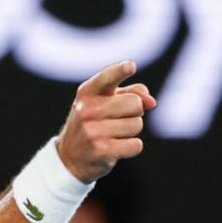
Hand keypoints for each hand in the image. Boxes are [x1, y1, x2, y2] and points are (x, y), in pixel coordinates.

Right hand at [56, 60, 156, 183]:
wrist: (69, 157)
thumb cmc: (93, 123)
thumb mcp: (105, 102)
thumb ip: (131, 93)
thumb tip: (151, 102)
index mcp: (87, 92)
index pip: (107, 77)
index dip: (120, 71)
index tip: (131, 65)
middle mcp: (87, 110)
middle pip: (135, 103)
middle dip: (134, 112)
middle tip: (118, 120)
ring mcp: (92, 131)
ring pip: (137, 125)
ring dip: (131, 131)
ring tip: (113, 135)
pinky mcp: (101, 151)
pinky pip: (136, 145)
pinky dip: (131, 147)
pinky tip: (116, 148)